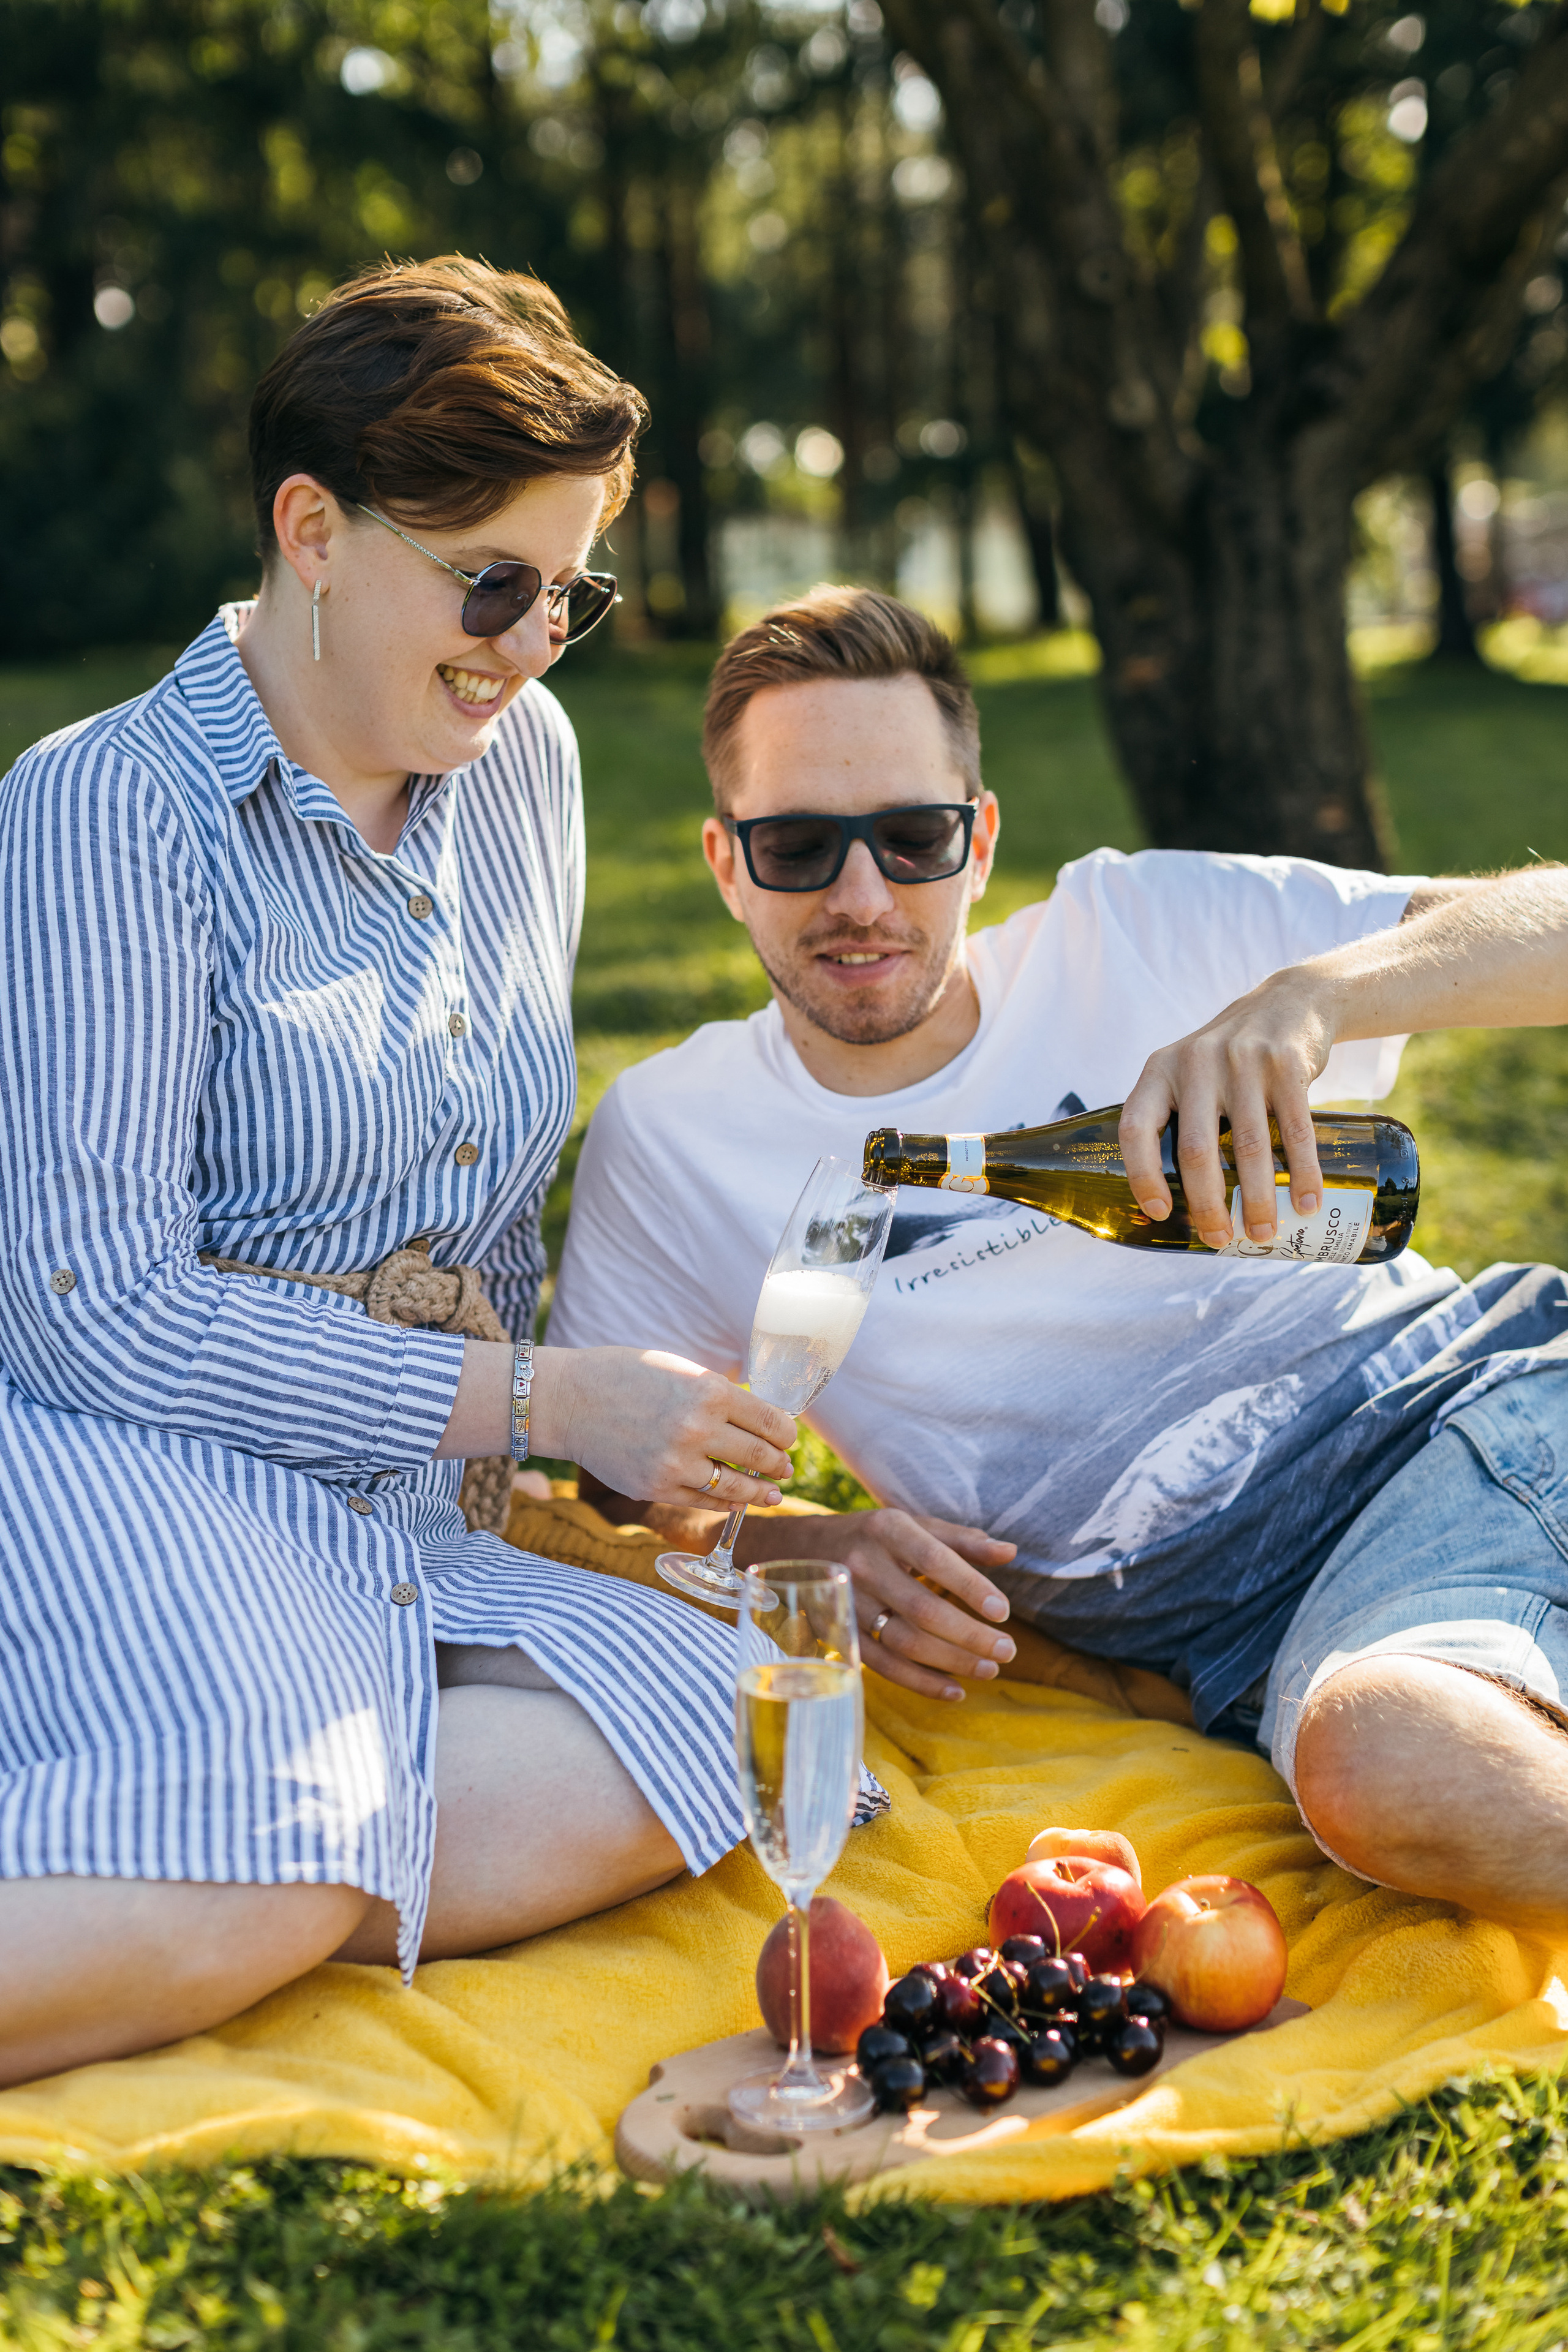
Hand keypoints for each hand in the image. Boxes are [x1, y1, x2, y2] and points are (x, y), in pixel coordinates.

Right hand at [532, 1346, 796, 1511]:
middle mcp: (697, 1429)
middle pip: (760, 1457)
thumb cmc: (625, 1376)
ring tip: (773, 1493)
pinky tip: (735, 1501)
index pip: (770, 1422)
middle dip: (779, 1464)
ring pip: (736, 1487)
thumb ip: (717, 1394)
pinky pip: (703, 1500)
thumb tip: (758, 1419)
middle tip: (785, 1467)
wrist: (568, 1401)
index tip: (788, 1438)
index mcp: (709, 1391)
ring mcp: (676, 1464)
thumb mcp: (679, 1370)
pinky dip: (725, 1502)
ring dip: (760, 1492)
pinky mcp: (656, 1488)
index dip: (786, 1435)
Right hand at [741, 1509, 1018, 1700]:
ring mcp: (849, 1602)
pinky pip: (883, 1666)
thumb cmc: (873, 1537)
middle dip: (970, 1635)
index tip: (1003, 1611)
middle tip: (1008, 1651)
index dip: (971, 1587)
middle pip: (923, 1609)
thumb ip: (961, 1540)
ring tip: (989, 1670)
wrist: (800, 1549)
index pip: (934, 1559)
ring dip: (951, 1662)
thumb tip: (1010, 1552)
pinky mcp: (841, 1634)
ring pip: (904, 1642)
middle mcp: (864, 1565)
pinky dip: (921, 1682)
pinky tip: (954, 1690)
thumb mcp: (912, 1526)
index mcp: (888, 1530)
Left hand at [1119, 967, 1337, 1251]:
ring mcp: (1243, 1062)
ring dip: (1257, 1199)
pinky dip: (1302, 1173)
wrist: (1290, 1002)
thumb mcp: (1188, 1070)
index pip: (1136, 1130)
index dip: (1142, 1175)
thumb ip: (1175, 1117)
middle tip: (1219, 1238)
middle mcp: (1196, 1064)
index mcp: (1160, 1071)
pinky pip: (1295, 1131)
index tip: (1160, 1212)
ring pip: (1248, 1147)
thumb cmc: (1229, 1058)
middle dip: (1208, 1205)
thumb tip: (1171, 1200)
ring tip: (1262, 1233)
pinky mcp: (1288, 1066)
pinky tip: (1306, 1203)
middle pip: (1195, 1150)